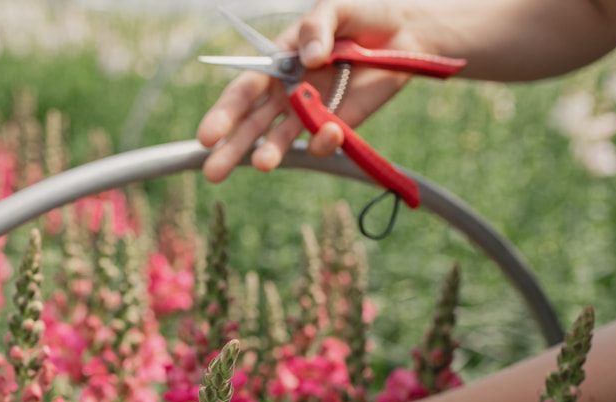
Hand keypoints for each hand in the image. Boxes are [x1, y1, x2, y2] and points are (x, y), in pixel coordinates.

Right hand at [197, 0, 423, 182]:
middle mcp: (287, 92)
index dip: (224, 113)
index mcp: (277, 64)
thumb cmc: (364, 14)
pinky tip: (331, 130)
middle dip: (231, 148)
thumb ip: (317, 26)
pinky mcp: (338, 124)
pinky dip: (324, 140)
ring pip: (280, 140)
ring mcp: (311, 111)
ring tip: (263, 163)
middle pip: (251, 124)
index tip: (208, 135)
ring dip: (270, 153)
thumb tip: (308, 57)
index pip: (243, 91)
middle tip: (213, 172)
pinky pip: (323, 140)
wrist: (408, 33)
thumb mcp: (336, 7)